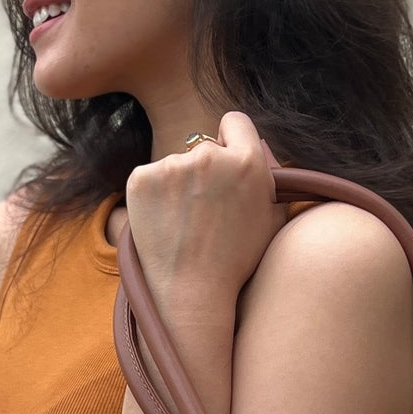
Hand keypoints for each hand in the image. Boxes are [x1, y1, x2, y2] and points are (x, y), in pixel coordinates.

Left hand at [125, 111, 287, 305]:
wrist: (192, 291)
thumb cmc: (237, 261)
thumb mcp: (272, 218)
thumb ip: (270, 173)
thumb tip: (256, 143)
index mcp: (247, 162)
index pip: (236, 122)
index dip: (232, 140)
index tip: (226, 162)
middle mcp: (209, 156)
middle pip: (204, 147)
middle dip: (205, 170)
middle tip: (205, 211)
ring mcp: (171, 165)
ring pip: (176, 164)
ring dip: (178, 184)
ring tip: (183, 223)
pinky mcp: (141, 178)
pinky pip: (150, 176)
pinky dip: (153, 195)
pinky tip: (163, 223)